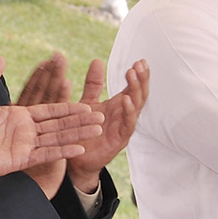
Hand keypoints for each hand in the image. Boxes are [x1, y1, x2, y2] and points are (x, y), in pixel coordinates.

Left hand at [0, 56, 102, 191]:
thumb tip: (1, 58)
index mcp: (19, 115)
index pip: (49, 108)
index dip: (67, 104)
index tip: (86, 101)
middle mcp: (26, 131)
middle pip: (59, 123)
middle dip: (80, 119)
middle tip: (100, 115)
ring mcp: (25, 146)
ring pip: (58, 138)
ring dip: (78, 134)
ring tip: (97, 129)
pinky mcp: (21, 159)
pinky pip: (46, 154)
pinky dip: (63, 151)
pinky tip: (79, 148)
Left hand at [66, 58, 149, 191]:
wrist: (76, 158)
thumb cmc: (83, 130)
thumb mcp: (87, 102)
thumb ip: (93, 84)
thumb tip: (97, 60)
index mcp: (118, 106)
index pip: (134, 88)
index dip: (139, 75)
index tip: (140, 60)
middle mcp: (124, 115)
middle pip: (139, 95)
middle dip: (142, 79)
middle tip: (141, 64)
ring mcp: (124, 127)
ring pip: (136, 107)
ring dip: (136, 91)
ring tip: (133, 75)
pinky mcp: (119, 140)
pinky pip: (128, 124)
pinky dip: (128, 111)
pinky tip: (126, 99)